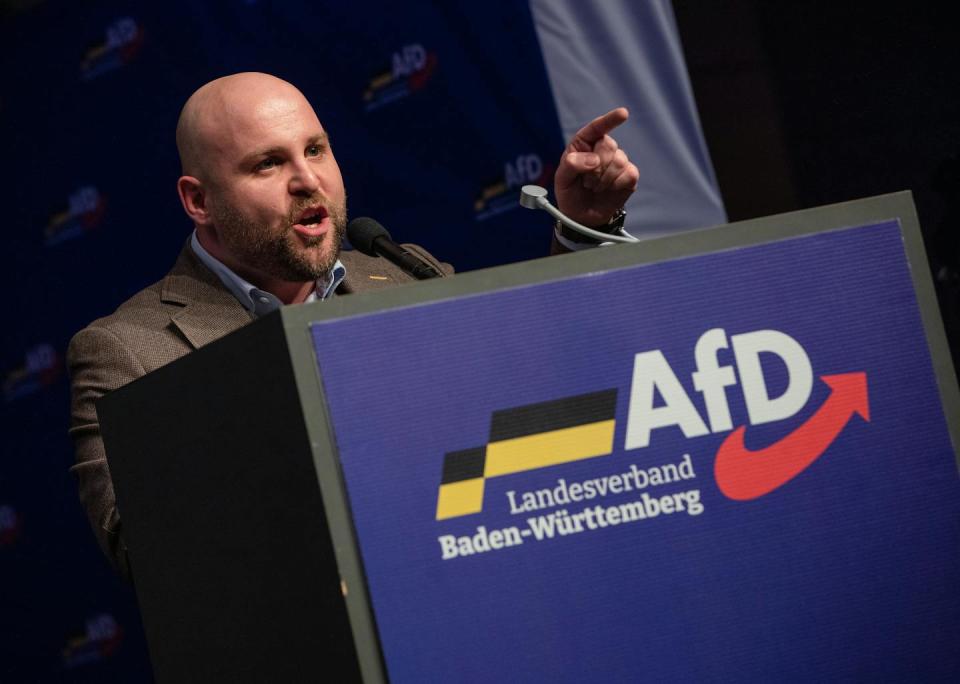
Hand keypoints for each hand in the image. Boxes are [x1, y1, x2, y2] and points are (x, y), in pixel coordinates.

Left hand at [554, 108, 638, 227]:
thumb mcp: (562, 179)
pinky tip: (609, 190)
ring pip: (619, 161)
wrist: (582, 216)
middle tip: (586, 182)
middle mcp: (603, 148)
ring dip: (603, 180)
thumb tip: (594, 160)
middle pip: (608, 146)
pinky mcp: (630, 175)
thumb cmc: (570, 193)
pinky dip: (616, 185)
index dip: (610, 120)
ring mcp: (619, 161)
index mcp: (584, 143)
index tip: (623, 113)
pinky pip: (629, 174)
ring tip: (594, 187)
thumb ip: (571, 165)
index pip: (597, 128)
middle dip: (596, 167)